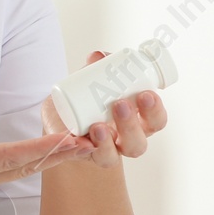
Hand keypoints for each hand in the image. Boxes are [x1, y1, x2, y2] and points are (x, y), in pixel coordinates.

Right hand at [0, 123, 95, 214]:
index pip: (8, 157)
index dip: (40, 148)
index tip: (68, 138)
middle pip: (27, 167)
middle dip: (61, 155)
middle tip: (96, 141)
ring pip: (25, 170)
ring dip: (56, 158)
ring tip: (86, 145)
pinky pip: (16, 170)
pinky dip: (40, 160)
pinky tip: (55, 151)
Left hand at [42, 50, 168, 168]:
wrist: (58, 120)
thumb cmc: (82, 99)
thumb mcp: (87, 82)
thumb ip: (93, 70)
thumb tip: (98, 56)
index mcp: (136, 120)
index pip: (156, 120)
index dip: (155, 109)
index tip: (147, 93)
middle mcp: (126, 140)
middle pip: (140, 142)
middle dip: (133, 124)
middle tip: (121, 104)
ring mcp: (108, 151)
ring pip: (117, 155)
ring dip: (109, 141)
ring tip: (98, 125)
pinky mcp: (88, 157)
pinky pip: (95, 158)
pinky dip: (88, 149)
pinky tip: (83, 140)